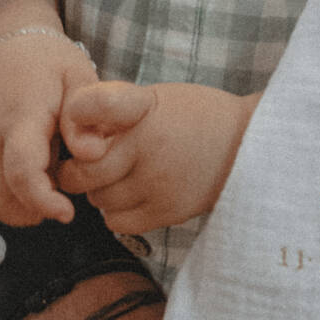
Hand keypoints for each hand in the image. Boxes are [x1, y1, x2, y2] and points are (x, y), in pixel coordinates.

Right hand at [0, 30, 98, 224]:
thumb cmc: (47, 60)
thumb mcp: (78, 76)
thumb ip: (85, 117)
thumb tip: (92, 154)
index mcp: (20, 115)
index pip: (22, 172)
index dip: (43, 200)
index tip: (66, 213)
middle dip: (29, 212)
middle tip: (59, 203)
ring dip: (17, 203)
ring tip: (46, 183)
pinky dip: (7, 185)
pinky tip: (30, 164)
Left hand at [57, 80, 251, 236]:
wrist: (248, 144)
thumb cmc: (195, 116)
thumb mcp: (156, 97)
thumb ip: (114, 110)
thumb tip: (71, 131)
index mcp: (143, 111)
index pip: (91, 106)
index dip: (77, 115)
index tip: (79, 123)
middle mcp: (146, 148)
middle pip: (82, 173)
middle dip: (79, 170)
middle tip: (92, 162)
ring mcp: (157, 184)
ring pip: (97, 200)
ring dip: (101, 191)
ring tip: (122, 176)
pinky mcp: (167, 212)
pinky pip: (116, 222)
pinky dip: (116, 211)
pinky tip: (133, 195)